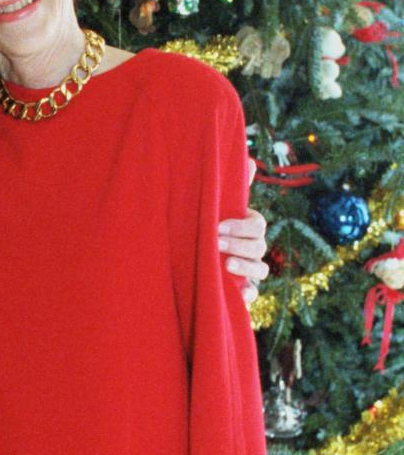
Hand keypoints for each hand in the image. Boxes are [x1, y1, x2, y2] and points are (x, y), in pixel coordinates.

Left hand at [219, 159, 268, 303]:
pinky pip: (254, 293)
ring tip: (226, 265)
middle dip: (240, 244)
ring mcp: (251, 270)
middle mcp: (254, 248)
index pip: (258, 224)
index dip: (241, 225)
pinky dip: (249, 294)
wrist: (193, 261)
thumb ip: (230, 188)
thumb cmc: (209, 228)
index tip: (218, 225)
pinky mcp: (244, 290)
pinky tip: (239, 292)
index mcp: (249, 227)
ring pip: (261, 269)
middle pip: (260, 245)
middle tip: (217, 243)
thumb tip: (250, 160)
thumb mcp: (217, 208)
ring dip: (246, 266)